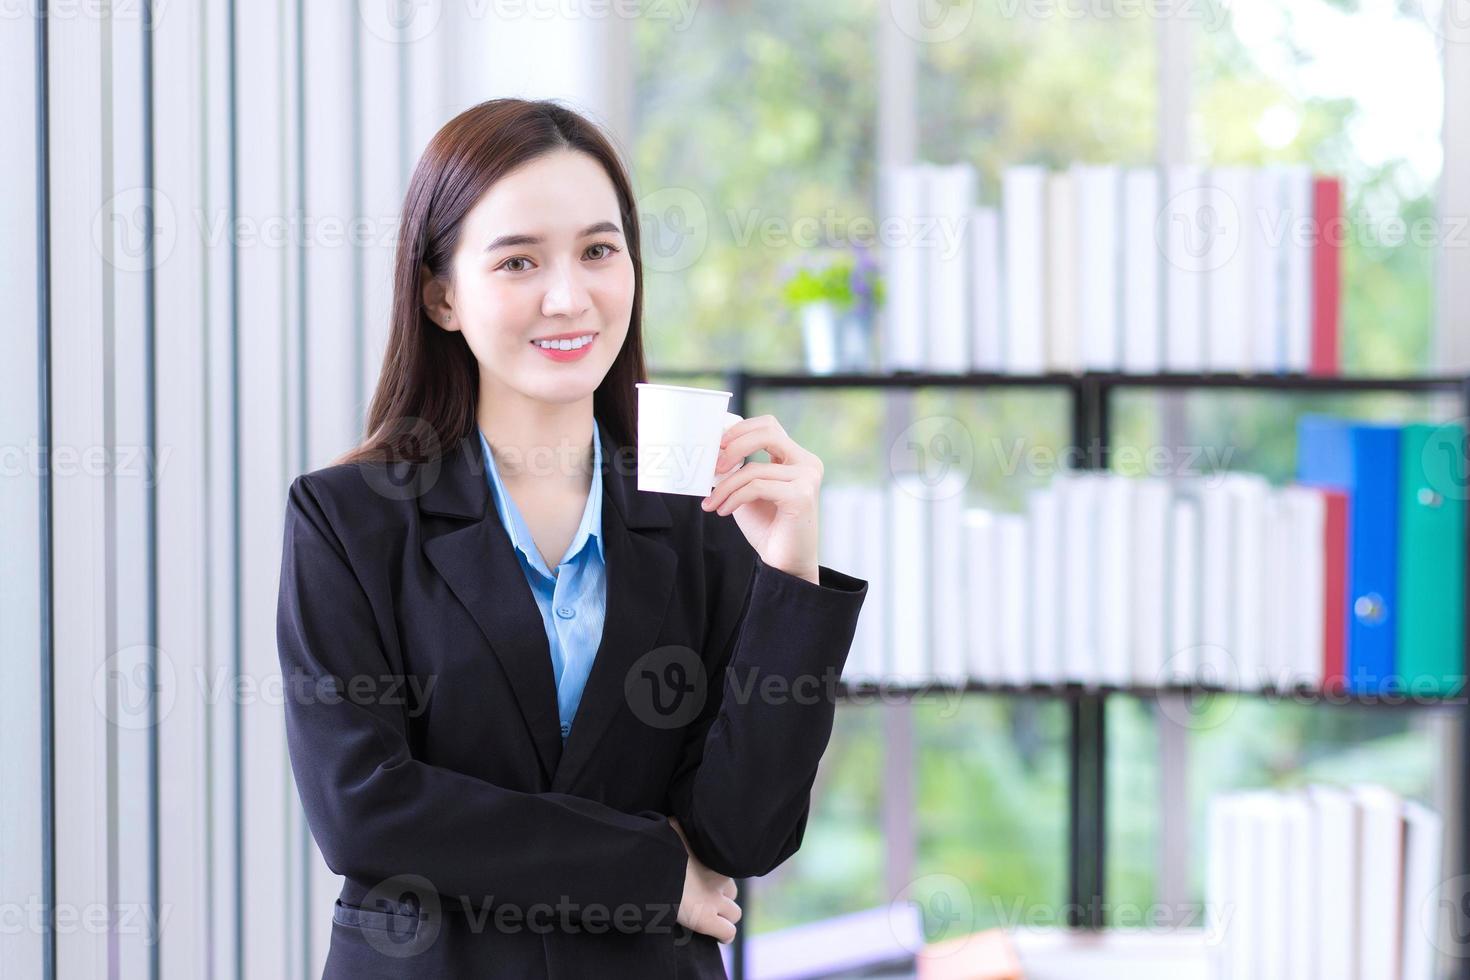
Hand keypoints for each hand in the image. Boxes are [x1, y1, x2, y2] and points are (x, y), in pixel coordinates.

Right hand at [669, 816, 741, 942]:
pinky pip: (727, 932)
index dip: (715, 876)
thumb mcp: (674, 827)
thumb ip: (682, 828)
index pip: (726, 869)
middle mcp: (719, 879)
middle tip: (702, 899)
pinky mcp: (705, 919)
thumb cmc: (659, 843)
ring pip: (734, 913)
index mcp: (714, 857)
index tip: (700, 878)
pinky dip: (723, 934)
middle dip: (721, 896)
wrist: (651, 865)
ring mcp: (713, 900)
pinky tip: (714, 933)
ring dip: (724, 915)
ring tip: (708, 917)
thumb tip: (678, 821)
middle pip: (731, 891)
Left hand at [699, 415, 822, 582]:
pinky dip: (734, 497)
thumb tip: (713, 448)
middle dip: (734, 445)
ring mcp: (807, 478)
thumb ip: (737, 468)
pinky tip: (724, 510)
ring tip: (712, 503)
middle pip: (767, 433)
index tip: (716, 446)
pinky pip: (756, 487)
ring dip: (726, 486)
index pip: (768, 426)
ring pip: (754, 468)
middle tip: (713, 466)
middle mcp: (807, 463)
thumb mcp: (747, 490)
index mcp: (796, 458)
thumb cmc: (767, 527)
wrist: (784, 563)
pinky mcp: (801, 496)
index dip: (740, 430)